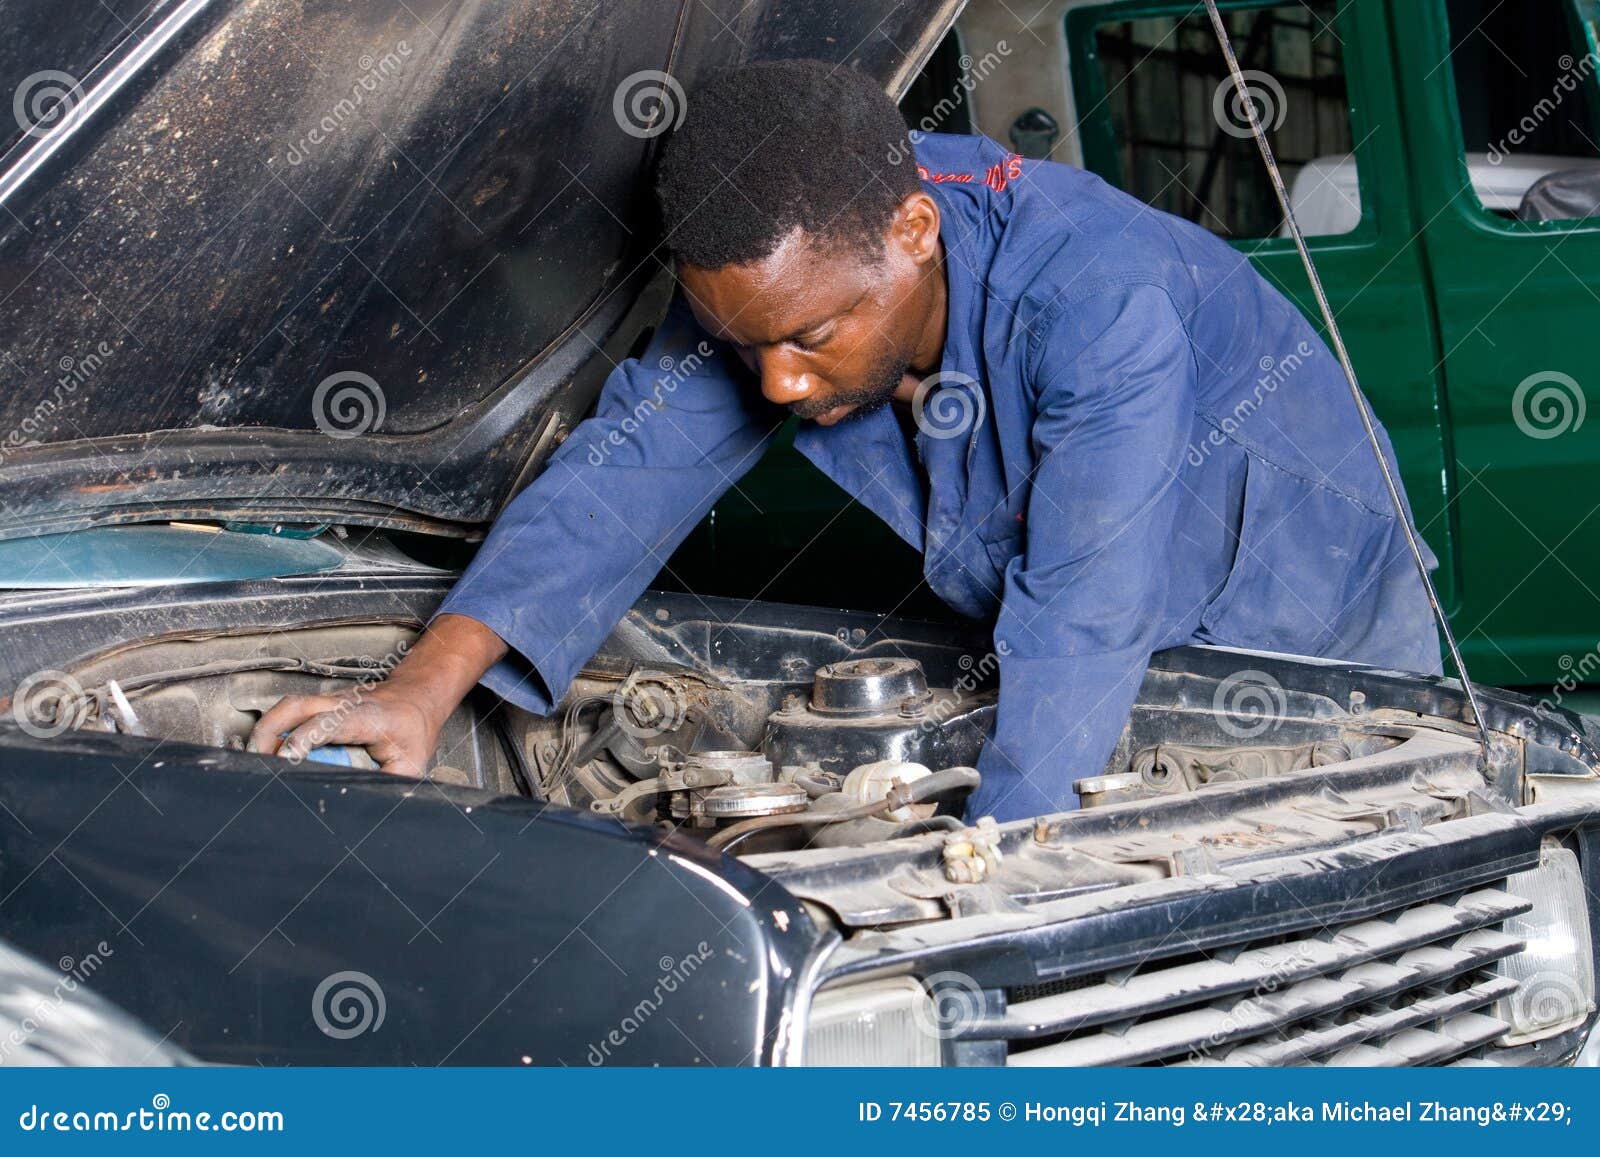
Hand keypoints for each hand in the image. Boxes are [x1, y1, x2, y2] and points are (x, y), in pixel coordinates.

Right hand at [247, 684, 439, 776]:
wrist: (418, 697)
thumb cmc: (414, 730)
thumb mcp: (412, 763)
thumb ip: (388, 785)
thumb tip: (365, 808)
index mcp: (368, 718)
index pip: (329, 723)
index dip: (304, 738)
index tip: (285, 759)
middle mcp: (345, 703)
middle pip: (297, 706)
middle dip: (269, 731)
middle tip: (255, 762)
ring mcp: (331, 699)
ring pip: (289, 705)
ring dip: (266, 729)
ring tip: (254, 759)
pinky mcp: (323, 702)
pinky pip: (292, 711)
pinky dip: (274, 727)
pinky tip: (267, 750)